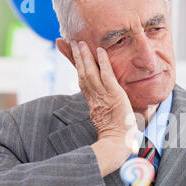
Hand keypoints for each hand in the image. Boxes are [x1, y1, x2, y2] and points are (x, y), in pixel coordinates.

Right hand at [71, 41, 137, 175]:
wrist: (118, 143)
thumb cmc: (116, 136)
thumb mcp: (105, 120)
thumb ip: (102, 113)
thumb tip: (99, 112)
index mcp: (92, 102)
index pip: (81, 80)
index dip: (75, 65)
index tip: (68, 53)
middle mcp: (95, 97)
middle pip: (82, 73)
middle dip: (76, 56)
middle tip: (71, 41)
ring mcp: (104, 95)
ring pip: (91, 72)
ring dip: (85, 56)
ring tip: (80, 42)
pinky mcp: (114, 94)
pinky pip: (107, 75)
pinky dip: (103, 62)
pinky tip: (100, 51)